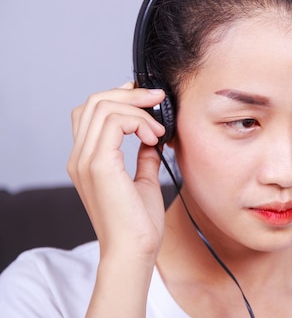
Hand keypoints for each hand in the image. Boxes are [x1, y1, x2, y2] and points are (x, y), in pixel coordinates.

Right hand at [67, 82, 166, 262]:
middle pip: (95, 102)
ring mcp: (85, 160)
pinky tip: (153, 137)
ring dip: (138, 109)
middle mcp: (80, 157)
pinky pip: (115, 122)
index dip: (118, 96)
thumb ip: (144, 157)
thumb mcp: (144, 180)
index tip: (147, 98)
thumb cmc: (138, 224)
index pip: (91, 112)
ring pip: (104, 106)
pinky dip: (138, 121)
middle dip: (130, 93)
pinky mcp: (99, 165)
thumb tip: (151, 139)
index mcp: (86, 160)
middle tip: (157, 99)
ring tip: (158, 131)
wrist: (134, 251)